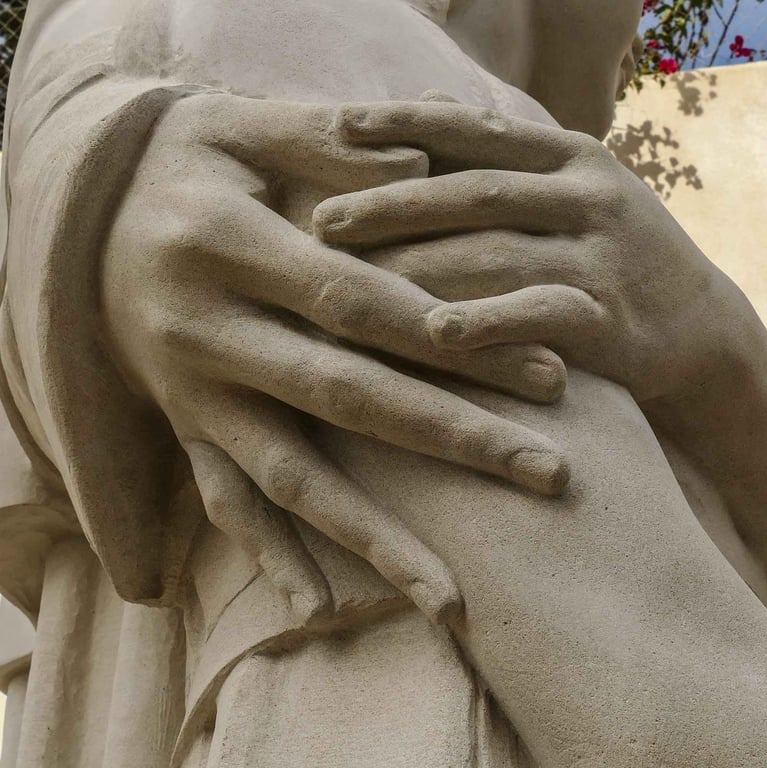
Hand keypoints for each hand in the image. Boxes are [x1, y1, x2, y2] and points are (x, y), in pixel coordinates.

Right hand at [101, 93, 569, 626]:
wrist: (78, 219)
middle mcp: (204, 328)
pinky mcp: (184, 426)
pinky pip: (223, 501)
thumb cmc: (178, 161)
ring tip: (454, 602)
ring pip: (290, 476)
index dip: (452, 340)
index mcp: (220, 242)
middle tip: (551, 475)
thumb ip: (329, 140)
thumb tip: (429, 163)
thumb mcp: (239, 125)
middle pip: (347, 397)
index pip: (360, 302)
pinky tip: (318, 608)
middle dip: (453, 439)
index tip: (549, 376)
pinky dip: (270, 555)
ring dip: (375, 539)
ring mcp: (192, 391)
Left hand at [314, 99, 746, 405]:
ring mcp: (600, 254)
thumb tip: (434, 102)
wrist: (697, 323)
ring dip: (419, 266)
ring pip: (496, 253)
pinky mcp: (610, 317)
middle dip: (391, 205)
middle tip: (322, 222)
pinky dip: (487, 322)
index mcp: (567, 156)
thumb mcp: (570, 187)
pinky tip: (436, 332)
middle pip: (473, 192)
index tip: (338, 127)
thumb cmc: (609, 251)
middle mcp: (585, 195)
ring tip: (348, 280)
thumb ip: (504, 152)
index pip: (475, 131)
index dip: (405, 126)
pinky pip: (541, 314)